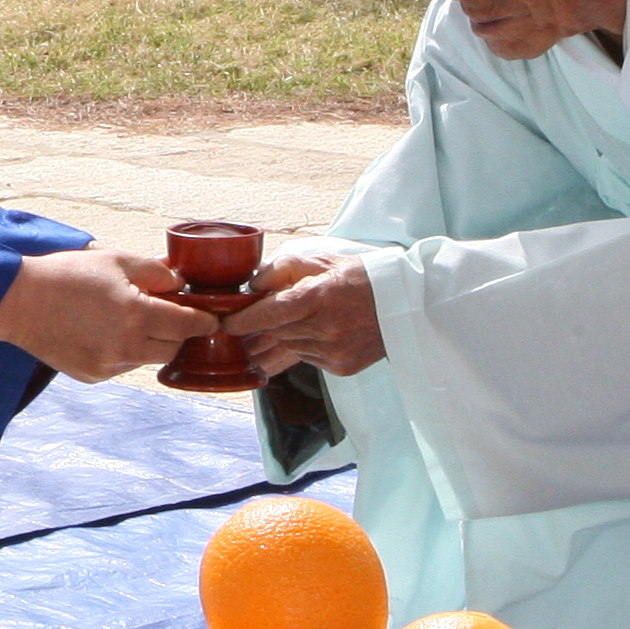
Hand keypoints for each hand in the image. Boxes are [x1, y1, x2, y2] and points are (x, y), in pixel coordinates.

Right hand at [0, 249, 217, 379]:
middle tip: (171, 314)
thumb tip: (180, 283)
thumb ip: (155, 272)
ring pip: (148, 359)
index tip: (211, 318)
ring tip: (129, 319)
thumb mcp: (115, 260)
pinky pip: (123, 366)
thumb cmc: (66, 275)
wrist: (19, 302)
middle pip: (174, 348)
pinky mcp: (93, 375)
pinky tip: (105, 332)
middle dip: (178, 332)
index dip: (204, 321)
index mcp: (136, 315)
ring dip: (150, 342)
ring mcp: (109, 366)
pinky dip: (124, 352)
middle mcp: (127, 347)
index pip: (188, 325)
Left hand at [228, 253, 386, 376]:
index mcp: (318, 297)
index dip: (242, 321)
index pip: (268, 314)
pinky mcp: (341, 367)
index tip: (225, 322)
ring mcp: (334, 351)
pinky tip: (317, 333)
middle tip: (253, 319)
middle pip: (275, 332)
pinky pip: (307, 359)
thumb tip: (252, 287)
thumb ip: (281, 270)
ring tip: (295, 322)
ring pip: (289, 347)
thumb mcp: (319, 261)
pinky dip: (305, 347)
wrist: (403, 304)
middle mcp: (325, 328)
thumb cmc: (359, 277)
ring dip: (284, 336)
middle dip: (262, 327)